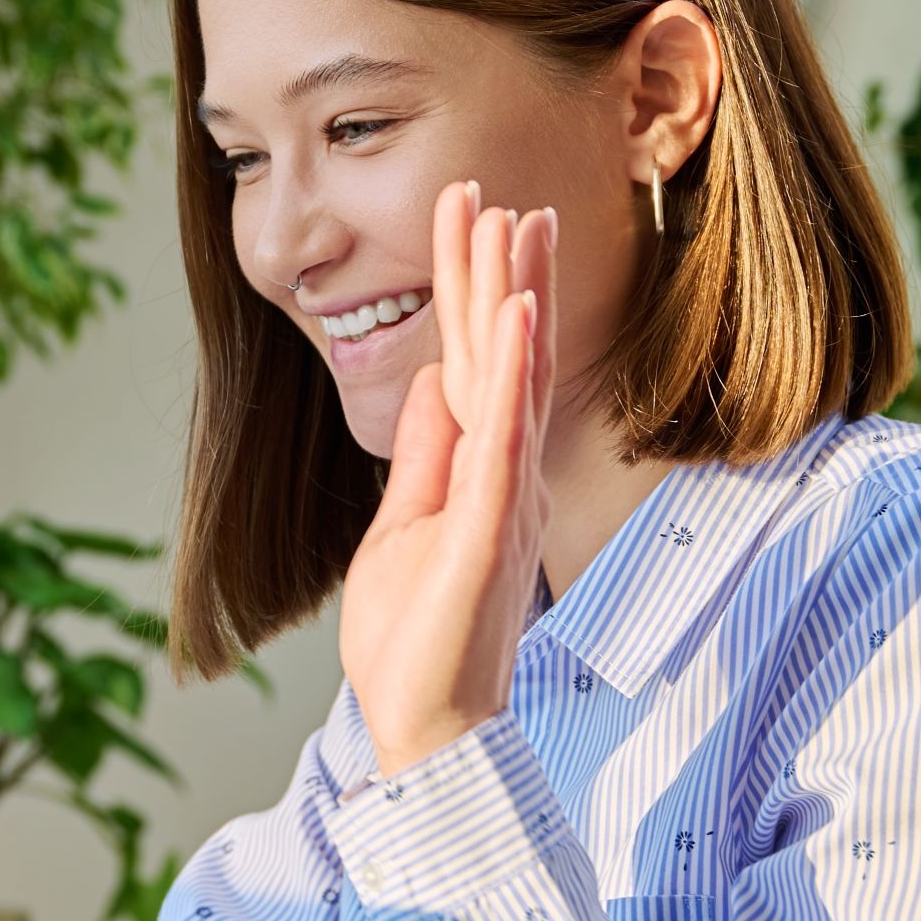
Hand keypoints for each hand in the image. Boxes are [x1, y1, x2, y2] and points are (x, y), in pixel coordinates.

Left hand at [343, 186, 556, 776]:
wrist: (425, 729)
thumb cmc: (416, 642)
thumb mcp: (402, 527)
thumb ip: (424, 455)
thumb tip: (434, 381)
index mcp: (479, 471)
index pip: (478, 362)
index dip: (476, 290)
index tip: (477, 216)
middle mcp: (503, 474)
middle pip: (503, 354)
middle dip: (498, 271)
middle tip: (498, 192)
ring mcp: (502, 498)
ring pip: (514, 379)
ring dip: (515, 299)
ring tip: (514, 226)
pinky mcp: (491, 528)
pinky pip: (506, 439)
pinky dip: (513, 376)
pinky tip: (518, 319)